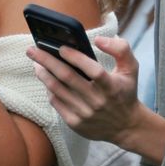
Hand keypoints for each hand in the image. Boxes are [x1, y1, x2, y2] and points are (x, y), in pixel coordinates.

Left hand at [29, 34, 151, 148]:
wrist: (126, 126)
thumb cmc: (125, 92)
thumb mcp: (131, 69)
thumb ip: (121, 49)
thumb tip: (99, 39)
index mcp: (112, 87)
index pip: (93, 70)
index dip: (76, 58)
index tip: (61, 47)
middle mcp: (97, 101)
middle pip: (67, 78)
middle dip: (47, 61)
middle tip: (33, 50)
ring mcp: (85, 114)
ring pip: (57, 90)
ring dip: (43, 74)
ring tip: (36, 63)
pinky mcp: (75, 123)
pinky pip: (56, 103)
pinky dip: (49, 89)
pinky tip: (46, 79)